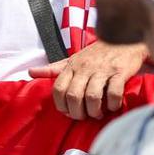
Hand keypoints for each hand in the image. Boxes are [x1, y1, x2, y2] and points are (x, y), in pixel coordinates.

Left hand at [29, 41, 147, 120]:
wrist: (122, 38)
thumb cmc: (95, 53)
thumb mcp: (72, 59)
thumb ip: (52, 69)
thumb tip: (30, 72)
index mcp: (71, 67)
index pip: (58, 88)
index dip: (60, 104)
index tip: (67, 111)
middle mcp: (84, 68)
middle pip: (73, 95)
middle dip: (77, 112)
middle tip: (82, 116)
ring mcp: (102, 70)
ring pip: (92, 96)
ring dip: (94, 110)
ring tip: (97, 114)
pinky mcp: (120, 72)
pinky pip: (114, 92)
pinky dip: (112, 104)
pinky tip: (112, 106)